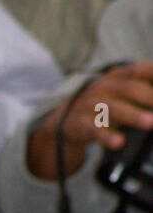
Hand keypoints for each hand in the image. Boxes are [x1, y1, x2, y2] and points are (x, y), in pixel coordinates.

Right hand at [27, 61, 152, 178]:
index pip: (139, 70)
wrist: (68, 121)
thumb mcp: (122, 92)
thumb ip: (143, 91)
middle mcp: (104, 87)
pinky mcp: (81, 123)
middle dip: (149, 97)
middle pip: (129, 89)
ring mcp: (91, 104)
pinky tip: (119, 143)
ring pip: (114, 108)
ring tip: (150, 123)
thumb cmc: (104, 105)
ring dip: (134, 115)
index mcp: (118, 76)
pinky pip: (95, 129)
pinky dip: (107, 137)